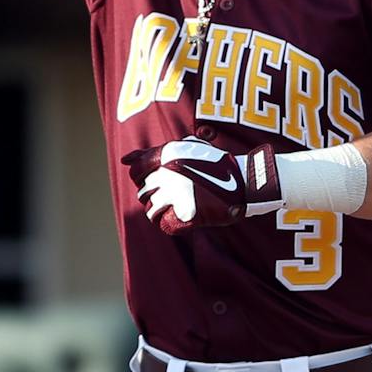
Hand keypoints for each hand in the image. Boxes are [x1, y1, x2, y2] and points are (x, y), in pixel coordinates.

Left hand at [122, 138, 280, 235]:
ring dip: (160, 211)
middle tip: (169, 196)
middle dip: (152, 196)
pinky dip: (170, 223)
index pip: (136, 171)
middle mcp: (169, 173)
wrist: (246, 181)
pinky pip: (165, 224)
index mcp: (168, 155)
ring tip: (174, 209)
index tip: (156, 181)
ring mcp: (178, 194)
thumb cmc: (216, 163)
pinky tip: (181, 218)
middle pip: (143, 192)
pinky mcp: (188, 213)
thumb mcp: (187, 146)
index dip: (142, 178)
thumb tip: (125, 160)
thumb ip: (155, 152)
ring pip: (151, 210)